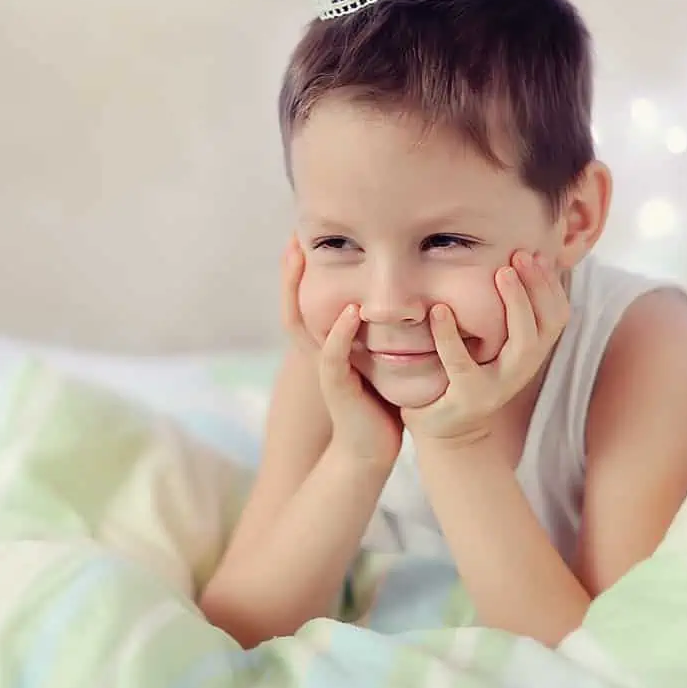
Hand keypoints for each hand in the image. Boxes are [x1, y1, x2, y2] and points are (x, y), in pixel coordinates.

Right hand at [281, 238, 402, 467]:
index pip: (305, 300)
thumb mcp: (376, 356)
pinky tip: (350, 312)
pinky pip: (333, 356)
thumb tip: (396, 295)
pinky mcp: (337, 387)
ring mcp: (325, 368)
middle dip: (290, 275)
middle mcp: (318, 351)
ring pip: (304, 325)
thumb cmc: (378, 401)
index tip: (300, 238)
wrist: (371, 449)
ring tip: (303, 261)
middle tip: (292, 240)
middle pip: (293, 306)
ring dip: (301, 293)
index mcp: (326, 342)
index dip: (298, 273)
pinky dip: (340, 333)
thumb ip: (376, 328)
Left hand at [402, 251, 570, 445]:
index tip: (536, 253)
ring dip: (515, 306)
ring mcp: (499, 385)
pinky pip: (462, 364)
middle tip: (519, 255)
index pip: (557, 315)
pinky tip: (440, 310)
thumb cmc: (465, 369)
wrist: (446, 427)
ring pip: (522, 345)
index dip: (551, 284)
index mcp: (530, 351)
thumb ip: (502, 310)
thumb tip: (513, 258)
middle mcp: (523, 368)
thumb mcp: (489, 340)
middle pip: (546, 325)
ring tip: (498, 273)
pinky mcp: (469, 398)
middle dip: (537, 287)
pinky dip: (450, 335)